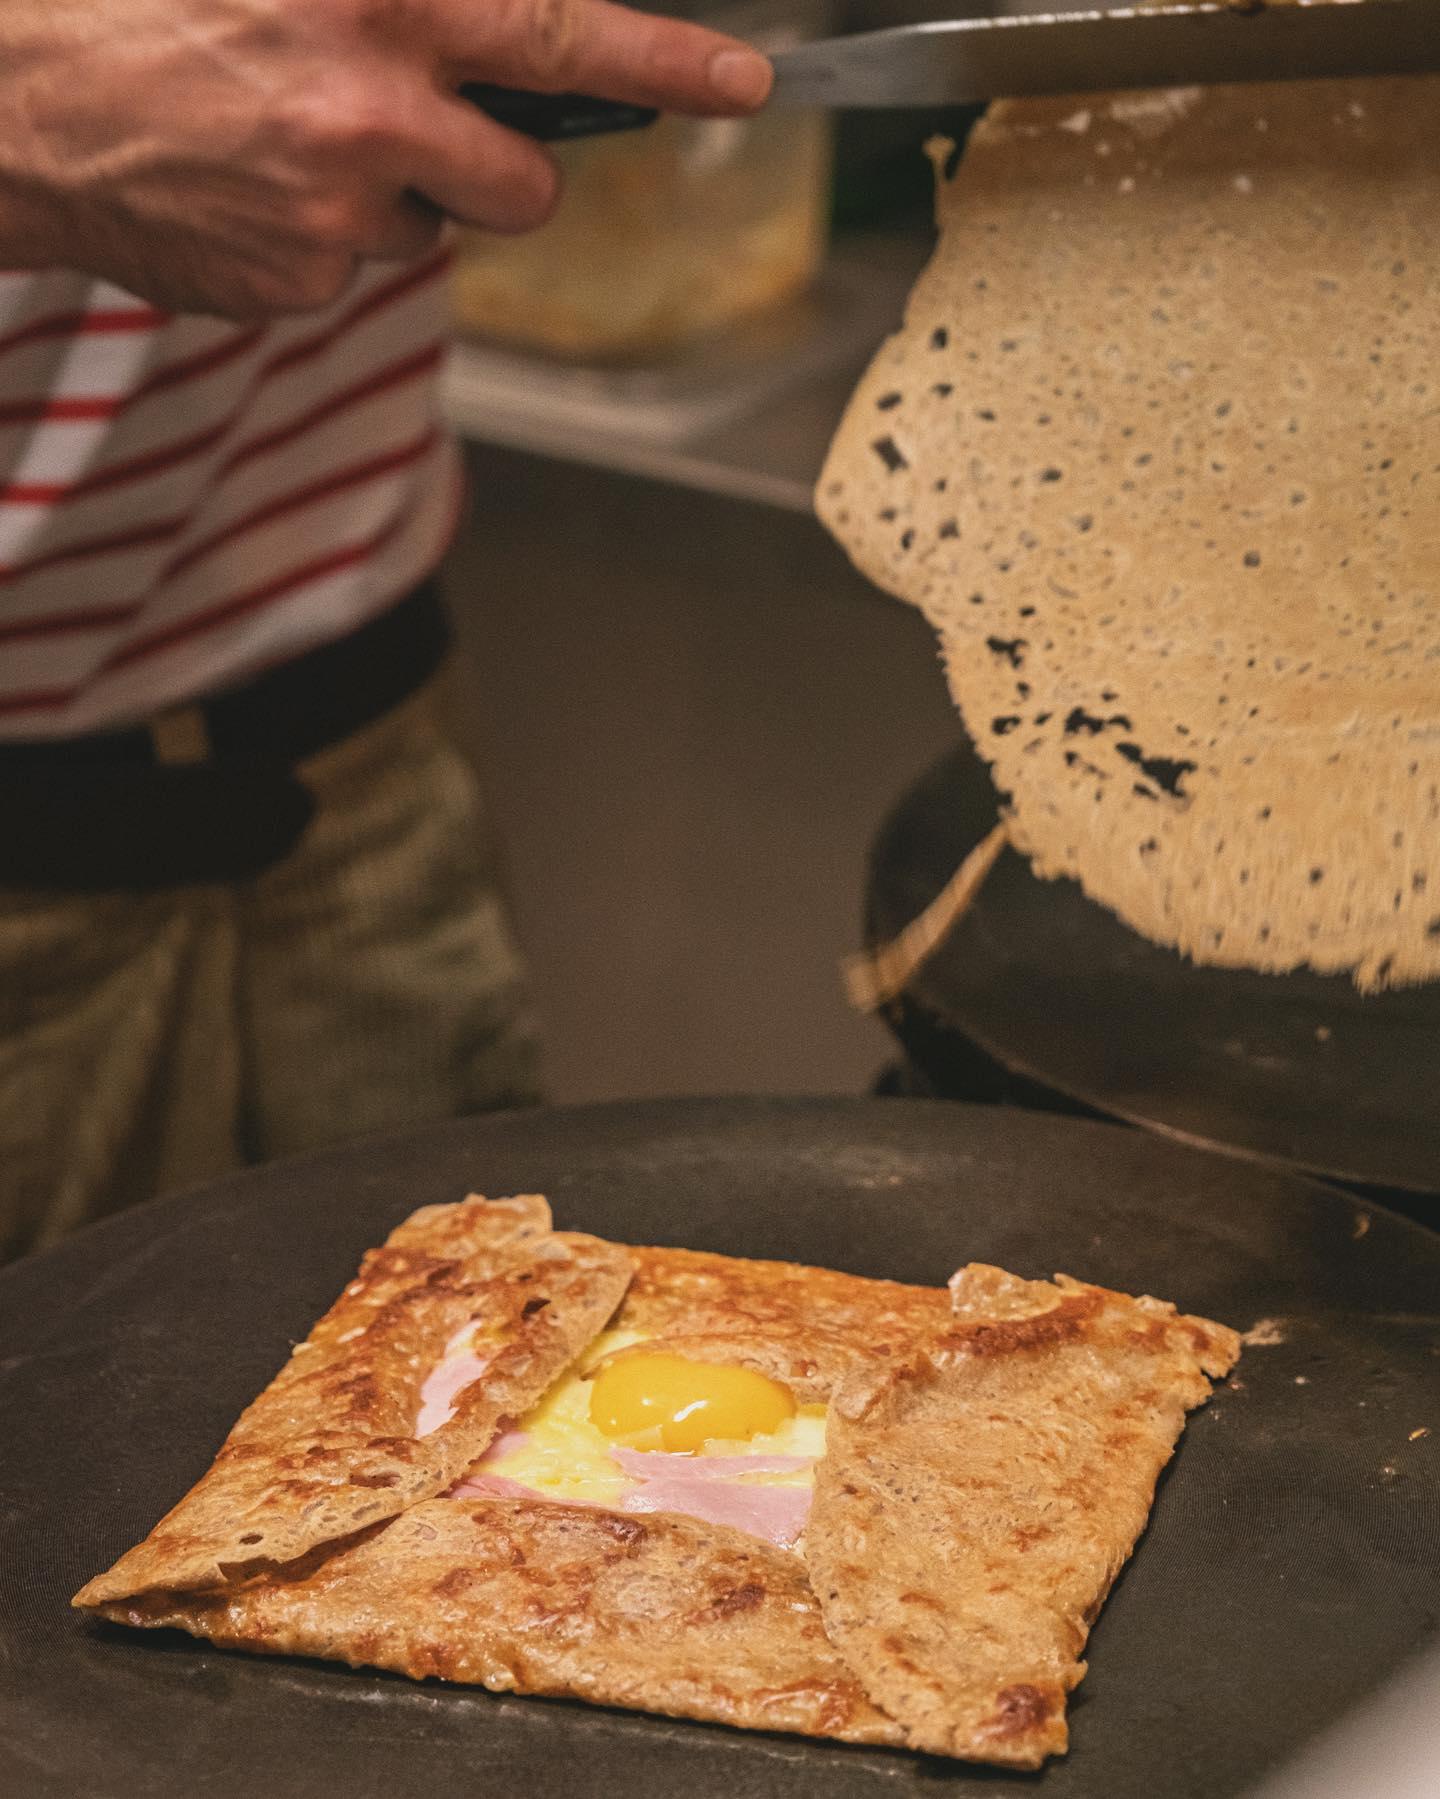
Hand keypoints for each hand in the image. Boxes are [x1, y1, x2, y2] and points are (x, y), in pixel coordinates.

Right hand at [0, 0, 773, 317]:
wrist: (13, 100)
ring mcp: (335, 208)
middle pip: (524, 182)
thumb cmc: (140, 7)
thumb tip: (498, 33)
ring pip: (432, 230)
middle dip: (500, 171)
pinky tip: (251, 188)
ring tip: (288, 141)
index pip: (562, 33)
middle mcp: (370, 105)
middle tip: (426, 132)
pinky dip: (322, 239)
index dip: (667, 61)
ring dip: (393, 197)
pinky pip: (356, 269)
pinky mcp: (297, 281)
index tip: (743, 82)